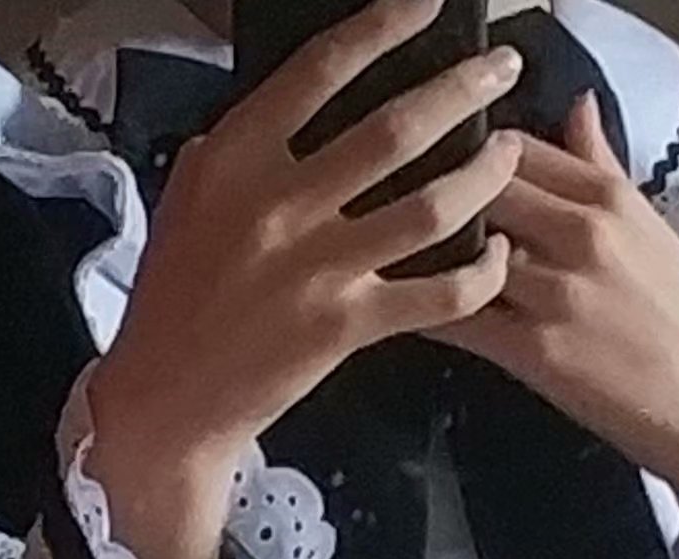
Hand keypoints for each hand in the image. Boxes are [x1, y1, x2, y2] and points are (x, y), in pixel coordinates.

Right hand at [85, 0, 523, 558]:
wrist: (167, 399)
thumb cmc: (177, 297)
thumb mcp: (191, 200)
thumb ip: (242, 152)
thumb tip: (292, 105)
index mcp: (236, 157)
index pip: (320, 71)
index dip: (383, 27)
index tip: (429, 4)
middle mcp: (279, 204)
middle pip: (393, 130)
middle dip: (462, 89)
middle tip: (505, 67)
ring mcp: (316, 267)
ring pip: (428, 206)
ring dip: (483, 175)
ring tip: (511, 155)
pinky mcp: (345, 326)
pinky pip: (434, 293)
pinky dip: (477, 272)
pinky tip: (496, 254)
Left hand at [432, 91, 678, 558]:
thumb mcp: (653, 231)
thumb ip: (604, 170)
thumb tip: (577, 107)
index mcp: (609, 199)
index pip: (519, 147)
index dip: (475, 156)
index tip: (451, 173)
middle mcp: (580, 234)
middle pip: (482, 187)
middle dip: (443, 199)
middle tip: (412, 217)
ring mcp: (555, 292)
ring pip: (464, 248)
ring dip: (425, 254)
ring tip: (396, 261)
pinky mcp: (535, 351)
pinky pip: (459, 316)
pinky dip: (423, 308)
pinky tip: (400, 308)